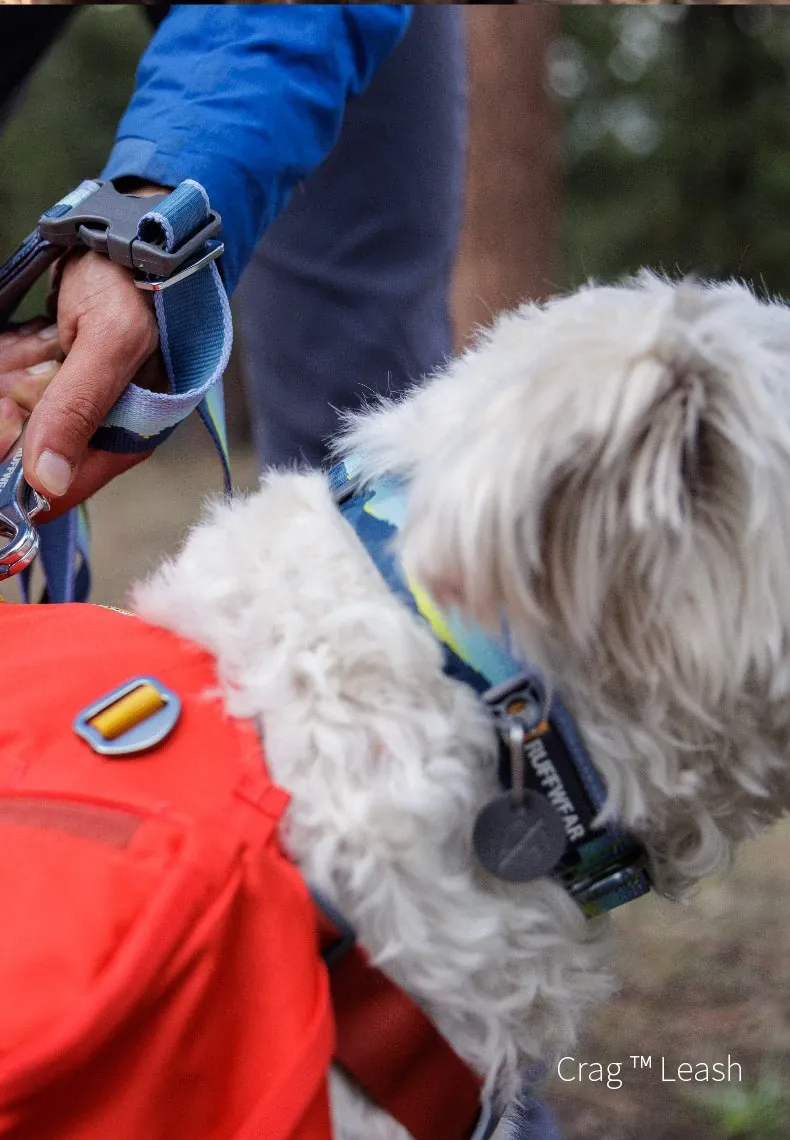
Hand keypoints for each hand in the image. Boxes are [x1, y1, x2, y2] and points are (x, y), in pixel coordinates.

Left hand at [0, 181, 171, 520]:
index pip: (58, 489)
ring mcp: (81, 404)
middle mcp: (104, 430)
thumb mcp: (109, 342)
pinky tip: (28, 339)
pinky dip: (8, 365)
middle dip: (9, 415)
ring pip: (16, 418)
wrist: (144, 227)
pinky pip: (16, 386)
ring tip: (37, 342)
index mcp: (129, 437)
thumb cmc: (138, 281)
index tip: (3, 424)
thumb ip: (77, 410)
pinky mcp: (62, 376)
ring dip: (7, 385)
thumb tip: (48, 482)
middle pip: (28, 452)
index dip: (16, 471)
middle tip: (15, 374)